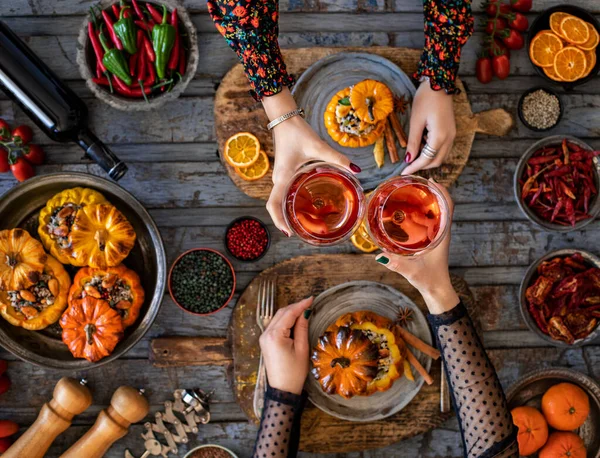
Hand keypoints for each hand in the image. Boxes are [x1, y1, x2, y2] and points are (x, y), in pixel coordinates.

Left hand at [259, 297, 312, 394]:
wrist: (283, 389)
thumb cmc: (294, 372)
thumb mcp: (302, 349)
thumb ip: (302, 328)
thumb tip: (305, 313)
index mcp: (275, 335)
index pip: (288, 314)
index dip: (301, 305)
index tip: (312, 299)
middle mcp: (266, 334)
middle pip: (281, 313)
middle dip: (295, 307)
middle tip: (309, 304)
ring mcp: (264, 337)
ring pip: (277, 318)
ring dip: (290, 313)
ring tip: (304, 311)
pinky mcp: (265, 341)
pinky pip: (275, 325)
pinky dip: (285, 320)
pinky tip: (295, 320)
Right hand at [262, 88, 358, 234]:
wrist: (285, 119)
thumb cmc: (297, 132)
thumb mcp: (318, 147)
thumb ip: (337, 159)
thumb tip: (356, 170)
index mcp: (283, 177)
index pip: (273, 204)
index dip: (278, 220)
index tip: (288, 232)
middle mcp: (279, 180)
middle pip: (278, 207)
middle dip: (287, 221)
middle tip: (305, 231)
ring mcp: (281, 178)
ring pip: (282, 201)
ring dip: (292, 213)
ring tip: (310, 222)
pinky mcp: (286, 174)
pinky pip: (287, 193)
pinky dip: (296, 202)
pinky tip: (311, 206)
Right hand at [374, 181, 458, 313]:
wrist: (437, 290)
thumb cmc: (430, 280)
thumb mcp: (413, 272)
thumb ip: (397, 265)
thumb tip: (380, 256)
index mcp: (442, 235)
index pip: (449, 207)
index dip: (442, 191)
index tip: (430, 181)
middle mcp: (441, 232)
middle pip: (441, 205)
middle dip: (430, 192)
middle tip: (413, 183)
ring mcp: (436, 236)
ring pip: (435, 212)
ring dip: (425, 201)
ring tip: (408, 193)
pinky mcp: (430, 240)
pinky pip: (428, 221)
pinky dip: (419, 213)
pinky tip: (405, 213)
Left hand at [402, 80, 455, 175]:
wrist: (439, 83)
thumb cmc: (425, 99)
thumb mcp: (415, 121)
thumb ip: (413, 142)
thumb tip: (408, 159)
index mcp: (440, 136)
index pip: (426, 159)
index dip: (414, 167)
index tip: (403, 173)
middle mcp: (449, 138)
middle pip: (436, 161)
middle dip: (422, 165)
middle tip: (408, 165)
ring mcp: (452, 135)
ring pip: (441, 156)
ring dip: (428, 159)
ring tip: (413, 153)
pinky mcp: (451, 131)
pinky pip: (443, 148)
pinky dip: (432, 151)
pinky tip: (422, 144)